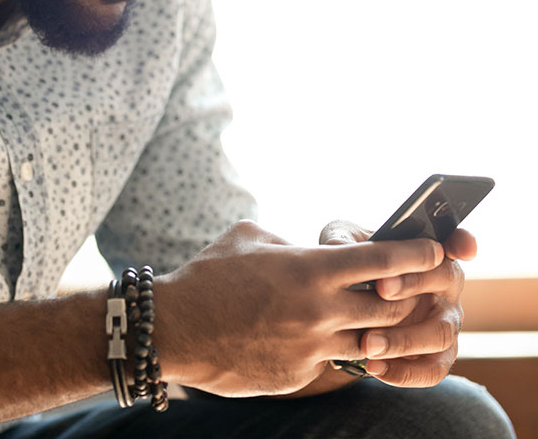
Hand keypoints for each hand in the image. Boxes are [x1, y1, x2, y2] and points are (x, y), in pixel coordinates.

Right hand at [154, 220, 443, 397]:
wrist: (176, 327)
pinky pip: (333, 361)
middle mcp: (320, 310)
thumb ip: (292, 242)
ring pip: (371, 341)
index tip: (436, 250)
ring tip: (367, 314)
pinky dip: (335, 346)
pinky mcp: (300, 375)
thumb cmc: (210, 274)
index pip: (384, 260)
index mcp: (310, 269)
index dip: (416, 253)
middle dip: (410, 296)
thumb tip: (312, 250)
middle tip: (408, 287)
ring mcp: (312, 348)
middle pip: (393, 308)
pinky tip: (314, 335)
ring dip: (376, 328)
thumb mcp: (251, 237)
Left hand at [320, 220, 475, 387]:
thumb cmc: (351, 266)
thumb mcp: (343, 245)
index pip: (456, 241)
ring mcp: (445, 321)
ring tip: (368, 342)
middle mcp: (445, 285)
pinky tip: (374, 367)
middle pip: (444, 279)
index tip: (463, 248)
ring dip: (404, 339)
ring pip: (439, 332)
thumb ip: (342, 239)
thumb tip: (338, 247)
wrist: (344, 309)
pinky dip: (405, 372)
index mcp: (428, 252)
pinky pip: (432, 370)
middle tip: (381, 288)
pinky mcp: (437, 356)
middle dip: (412, 282)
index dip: (464, 242)